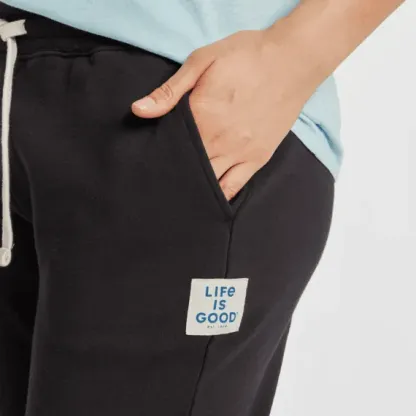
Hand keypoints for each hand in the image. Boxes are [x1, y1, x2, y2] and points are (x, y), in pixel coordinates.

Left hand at [132, 29, 317, 200]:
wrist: (293, 60)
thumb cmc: (247, 55)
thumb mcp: (202, 61)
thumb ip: (170, 90)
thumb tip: (138, 111)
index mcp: (201, 116)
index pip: (170, 145)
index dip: (159, 154)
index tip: (151, 159)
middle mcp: (219, 141)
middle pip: (187, 168)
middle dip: (174, 175)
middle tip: (161, 181)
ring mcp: (240, 153)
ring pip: (209, 183)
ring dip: (194, 189)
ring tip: (181, 193)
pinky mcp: (258, 158)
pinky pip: (235, 187)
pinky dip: (220, 195)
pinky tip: (208, 200)